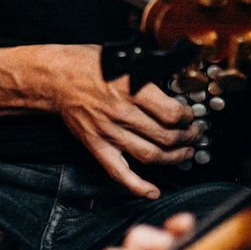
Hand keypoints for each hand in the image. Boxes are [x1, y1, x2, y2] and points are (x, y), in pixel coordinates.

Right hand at [47, 44, 198, 197]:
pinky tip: (153, 191)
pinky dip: (138, 186)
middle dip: (187, 138)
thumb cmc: (88, 64)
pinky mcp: (97, 146)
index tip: (190, 116)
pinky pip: (119, 172)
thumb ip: (149, 73)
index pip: (171, 113)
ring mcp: (109, 133)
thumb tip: (174, 83)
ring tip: (185, 153)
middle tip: (194, 135)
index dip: (188, 118)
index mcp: (131, 89)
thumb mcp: (125, 58)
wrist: (56, 78)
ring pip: (150, 155)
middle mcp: (121, 113)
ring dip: (174, 158)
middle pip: (166, 137)